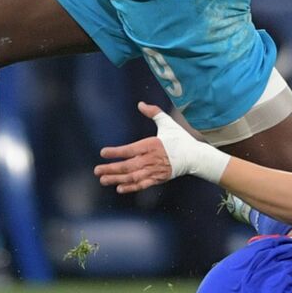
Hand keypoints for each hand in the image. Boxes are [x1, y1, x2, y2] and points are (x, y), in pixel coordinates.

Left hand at [94, 102, 229, 192]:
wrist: (195, 156)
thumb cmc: (180, 139)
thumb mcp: (168, 123)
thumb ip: (154, 112)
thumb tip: (140, 104)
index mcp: (151, 145)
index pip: (129, 149)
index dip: (115, 152)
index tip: (103, 152)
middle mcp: (151, 159)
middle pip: (127, 166)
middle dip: (111, 168)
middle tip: (97, 170)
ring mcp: (154, 170)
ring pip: (132, 177)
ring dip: (117, 179)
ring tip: (103, 179)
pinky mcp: (158, 179)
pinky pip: (142, 184)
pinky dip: (130, 187)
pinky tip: (119, 188)